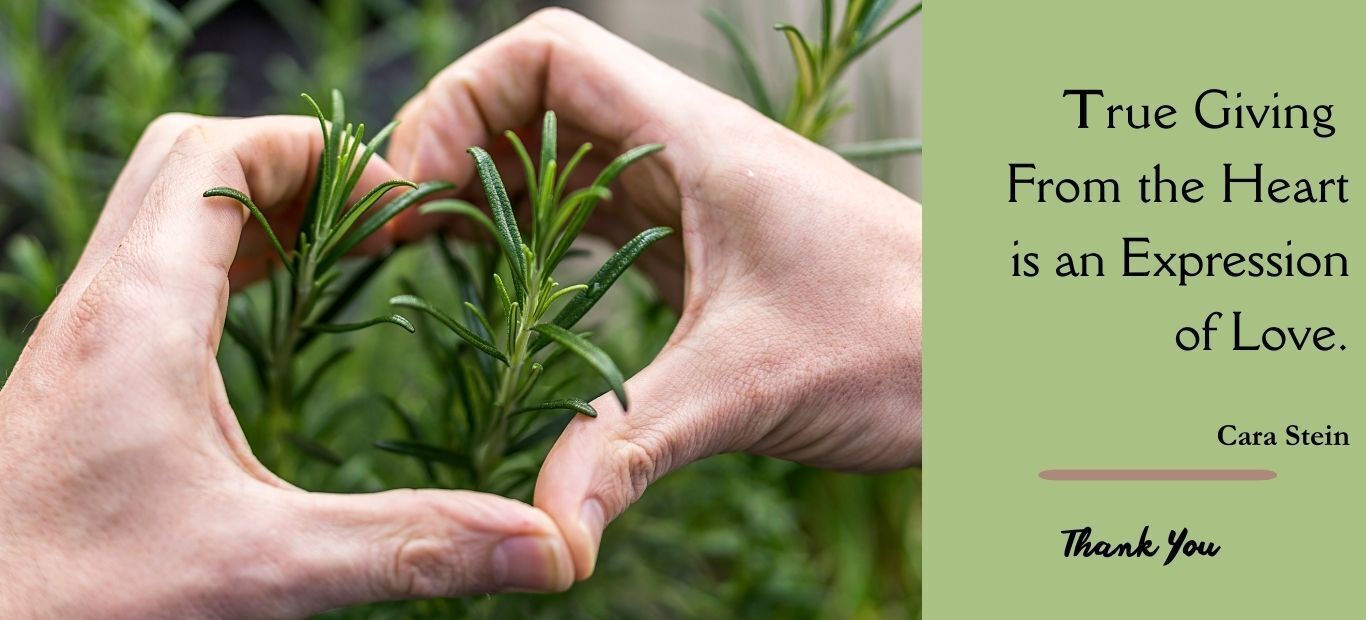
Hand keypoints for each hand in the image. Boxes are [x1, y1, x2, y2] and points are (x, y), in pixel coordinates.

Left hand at [0, 115, 572, 617]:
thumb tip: (542, 548)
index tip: (394, 202)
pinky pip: (151, 273)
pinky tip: (266, 326)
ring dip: (255, 215)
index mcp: (141, 318)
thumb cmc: (74, 598)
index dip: (315, 152)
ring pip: (163, 215)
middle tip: (370, 221)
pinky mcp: (79, 379)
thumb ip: (408, 547)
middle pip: (187, 164)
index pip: (217, 158)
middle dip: (291, 169)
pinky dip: (220, 267)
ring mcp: (82, 340)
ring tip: (338, 258)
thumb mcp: (262, 569)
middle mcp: (101, 308)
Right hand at [388, 8, 921, 579]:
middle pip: (540, 103)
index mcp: (696, 142)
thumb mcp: (747, 388)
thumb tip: (545, 534)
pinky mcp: (708, 250)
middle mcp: (690, 154)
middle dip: (456, 151)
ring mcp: (699, 200)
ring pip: (567, 160)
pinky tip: (511, 294)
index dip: (462, 104)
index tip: (416, 190)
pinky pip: (602, 219)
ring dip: (493, 196)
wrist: (1000, 363)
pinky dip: (541, 241)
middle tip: (397, 236)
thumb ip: (629, 449)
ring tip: (425, 257)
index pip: (549, 56)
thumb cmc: (903, 340)